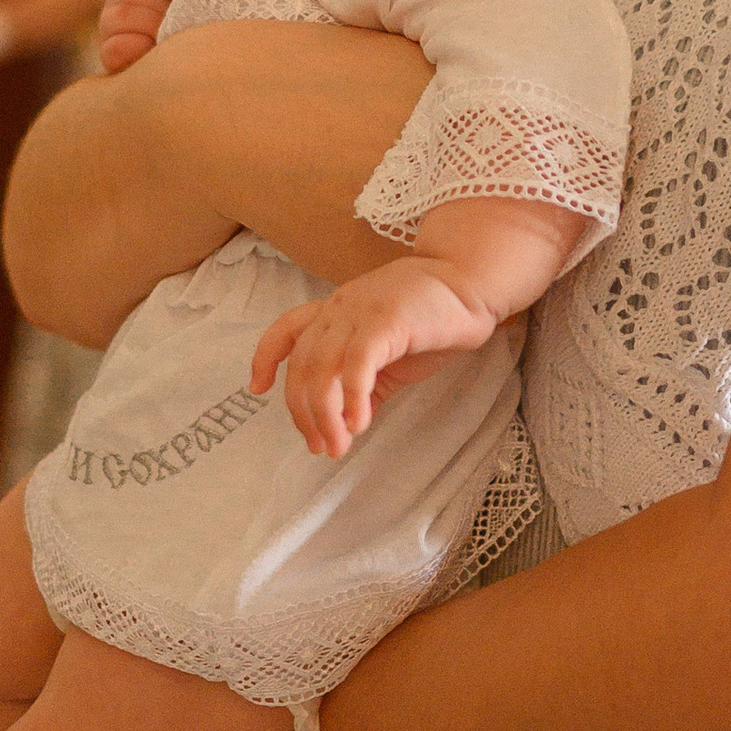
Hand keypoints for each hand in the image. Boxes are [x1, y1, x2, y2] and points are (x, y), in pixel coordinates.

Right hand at [97, 0, 188, 72]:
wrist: (188, 66)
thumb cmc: (193, 26)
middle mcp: (118, 1)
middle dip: (158, 3)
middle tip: (174, 17)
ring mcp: (109, 28)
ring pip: (120, 14)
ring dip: (150, 24)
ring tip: (166, 35)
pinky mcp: (108, 55)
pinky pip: (113, 47)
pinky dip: (136, 47)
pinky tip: (151, 50)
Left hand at [251, 256, 496, 458]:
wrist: (472, 284)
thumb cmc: (433, 318)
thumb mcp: (391, 356)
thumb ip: (367, 383)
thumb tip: (349, 424)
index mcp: (335, 312)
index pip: (286, 330)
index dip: (265, 358)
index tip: (258, 389)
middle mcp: (339, 309)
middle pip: (302, 364)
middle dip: (303, 412)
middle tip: (320, 447)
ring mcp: (359, 312)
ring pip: (322, 368)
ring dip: (326, 415)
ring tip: (338, 445)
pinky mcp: (385, 320)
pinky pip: (357, 363)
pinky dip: (352, 398)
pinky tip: (360, 424)